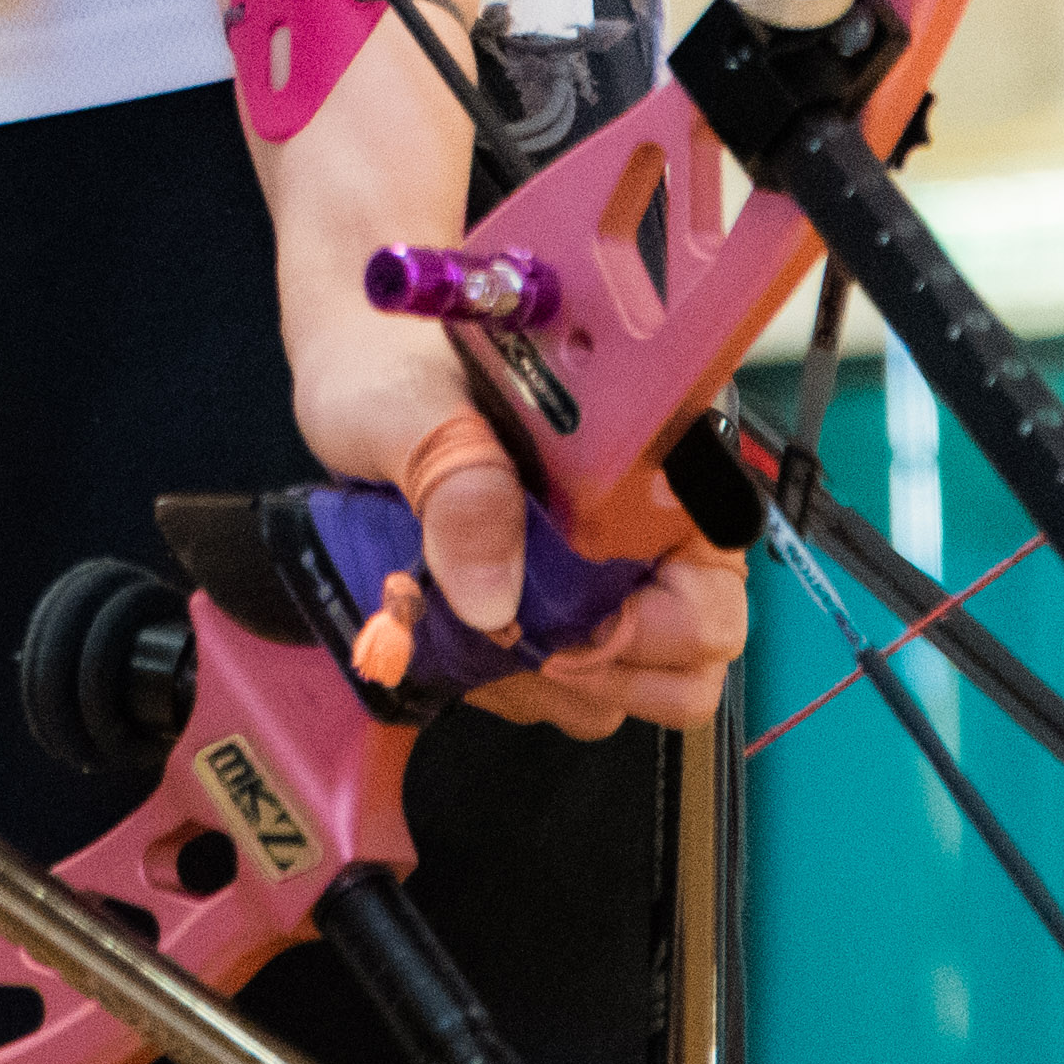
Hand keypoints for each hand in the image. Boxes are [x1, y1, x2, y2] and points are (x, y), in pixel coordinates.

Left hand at [283, 276, 734, 740]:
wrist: (346, 380)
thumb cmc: (388, 368)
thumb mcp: (411, 411)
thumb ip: (459, 484)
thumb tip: (493, 601)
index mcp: (647, 450)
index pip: (718, 558)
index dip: (669, 620)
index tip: (578, 629)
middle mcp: (646, 517)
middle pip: (702, 639)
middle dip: (615, 667)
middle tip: (526, 645)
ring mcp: (606, 574)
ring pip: (639, 683)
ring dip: (558, 687)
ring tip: (477, 636)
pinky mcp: (557, 615)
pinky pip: (577, 694)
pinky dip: (525, 690)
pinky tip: (466, 645)